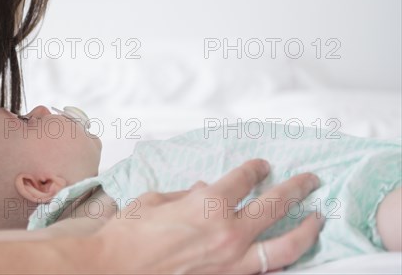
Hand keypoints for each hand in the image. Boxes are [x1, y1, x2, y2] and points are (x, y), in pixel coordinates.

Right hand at [93, 159, 323, 273]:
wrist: (111, 270)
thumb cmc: (128, 233)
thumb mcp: (155, 200)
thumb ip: (187, 194)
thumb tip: (205, 188)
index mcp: (207, 204)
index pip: (244, 180)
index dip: (256, 169)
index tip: (262, 166)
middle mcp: (227, 231)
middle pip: (275, 205)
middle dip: (296, 188)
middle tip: (309, 180)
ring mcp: (232, 262)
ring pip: (285, 246)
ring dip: (307, 230)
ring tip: (318, 218)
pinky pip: (265, 271)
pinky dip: (281, 261)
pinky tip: (289, 254)